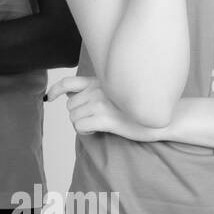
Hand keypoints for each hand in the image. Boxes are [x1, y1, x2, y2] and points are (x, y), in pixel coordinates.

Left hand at [44, 75, 163, 141]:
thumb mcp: (116, 93)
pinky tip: (99, 130)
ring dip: (83, 123)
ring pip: (73, 117)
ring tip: (100, 124)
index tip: (50, 98)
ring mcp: (101, 103)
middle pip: (71, 106)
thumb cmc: (140, 107)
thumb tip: (71, 97)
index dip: (56, 90)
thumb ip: (95, 91)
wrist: (163, 116)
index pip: (69, 82)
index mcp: (99, 82)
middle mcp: (98, 89)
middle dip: (78, 115)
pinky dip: (86, 131)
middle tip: (96, 119)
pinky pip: (80, 126)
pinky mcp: (105, 118)